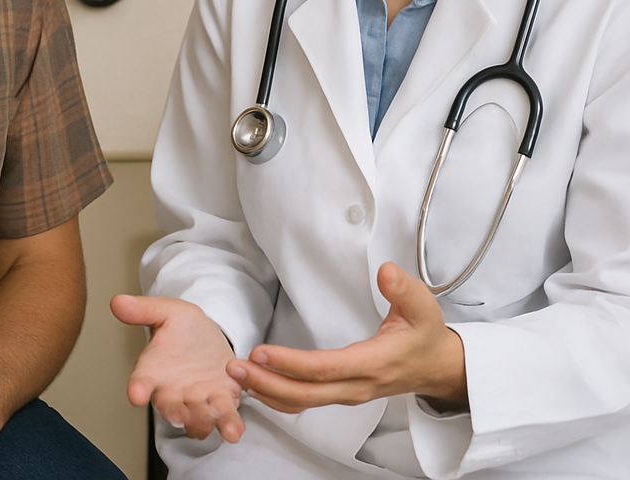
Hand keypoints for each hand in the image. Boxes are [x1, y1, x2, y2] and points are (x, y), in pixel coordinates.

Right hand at [111, 293, 243, 441]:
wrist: (208, 338)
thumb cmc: (182, 328)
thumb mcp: (166, 312)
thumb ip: (143, 310)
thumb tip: (117, 301)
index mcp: (154, 370)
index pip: (141, 380)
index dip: (138, 388)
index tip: (135, 394)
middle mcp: (173, 392)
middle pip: (170, 408)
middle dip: (174, 414)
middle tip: (177, 416)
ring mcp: (198, 400)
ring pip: (197, 419)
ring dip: (203, 423)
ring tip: (207, 423)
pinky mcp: (222, 402)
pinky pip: (225, 418)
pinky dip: (229, 425)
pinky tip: (233, 429)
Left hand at [225, 263, 467, 414]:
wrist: (438, 367)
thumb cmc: (426, 335)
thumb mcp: (424, 306)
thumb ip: (404, 289)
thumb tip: (386, 272)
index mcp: (374, 363)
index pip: (326, 368)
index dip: (292, 364)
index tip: (262, 353)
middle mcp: (358, 385)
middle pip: (307, 392)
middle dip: (267, 382)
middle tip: (235, 366)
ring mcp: (349, 393)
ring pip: (303, 401)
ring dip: (268, 390)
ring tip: (237, 373)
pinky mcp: (342, 392)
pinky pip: (306, 402)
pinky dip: (279, 398)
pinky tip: (258, 386)